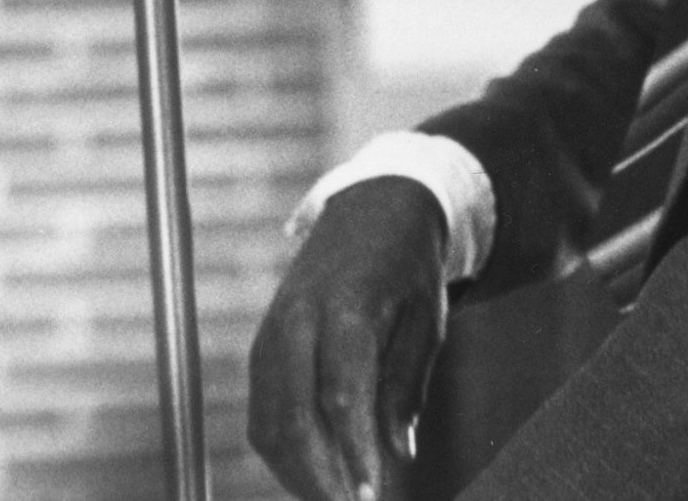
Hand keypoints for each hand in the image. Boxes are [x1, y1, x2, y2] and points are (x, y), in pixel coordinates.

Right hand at [248, 177, 448, 500]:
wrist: (367, 215)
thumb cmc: (406, 271)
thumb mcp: (426, 324)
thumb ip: (406, 389)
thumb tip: (396, 456)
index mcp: (344, 308)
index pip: (342, 395)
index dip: (355, 454)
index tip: (373, 499)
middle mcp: (297, 321)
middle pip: (294, 418)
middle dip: (322, 479)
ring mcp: (271, 334)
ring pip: (270, 422)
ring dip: (299, 473)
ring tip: (337, 498)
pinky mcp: (262, 348)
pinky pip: (263, 413)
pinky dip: (284, 451)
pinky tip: (315, 473)